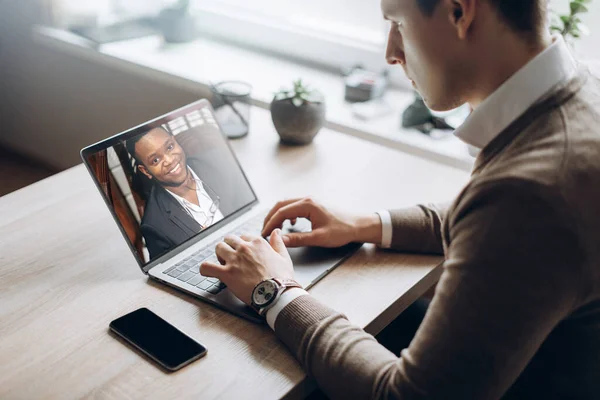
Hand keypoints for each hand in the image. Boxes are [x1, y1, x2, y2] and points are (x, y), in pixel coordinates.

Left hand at [200, 229, 294, 305]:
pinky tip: (208, 271)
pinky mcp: (226, 273)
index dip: (243, 245)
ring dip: (219, 255)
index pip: (244, 237)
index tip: (244, 253)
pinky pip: (207, 266)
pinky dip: (205, 269)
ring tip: (223, 263)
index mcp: (258, 243)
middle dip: (229, 247)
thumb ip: (278, 243)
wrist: (277, 294)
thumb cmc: (282, 279)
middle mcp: (244, 248)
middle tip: (233, 258)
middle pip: (229, 239)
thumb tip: (276, 232)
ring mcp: (234, 260)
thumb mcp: (284, 258)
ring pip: (218, 247)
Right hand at [261, 197, 382, 247]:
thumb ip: (297, 239)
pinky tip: (290, 223)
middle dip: (270, 218)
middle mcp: (307, 199)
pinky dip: (287, 214)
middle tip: (264, 231)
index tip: (264, 234)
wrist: (357, 225)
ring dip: (278, 215)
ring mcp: (310, 200)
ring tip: (274, 228)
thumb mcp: (318, 237)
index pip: (281, 212)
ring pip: (286, 204)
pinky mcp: (313, 205)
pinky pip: (294, 206)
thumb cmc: (342, 230)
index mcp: (308, 204)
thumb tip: (280, 240)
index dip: (270, 224)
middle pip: (280, 205)